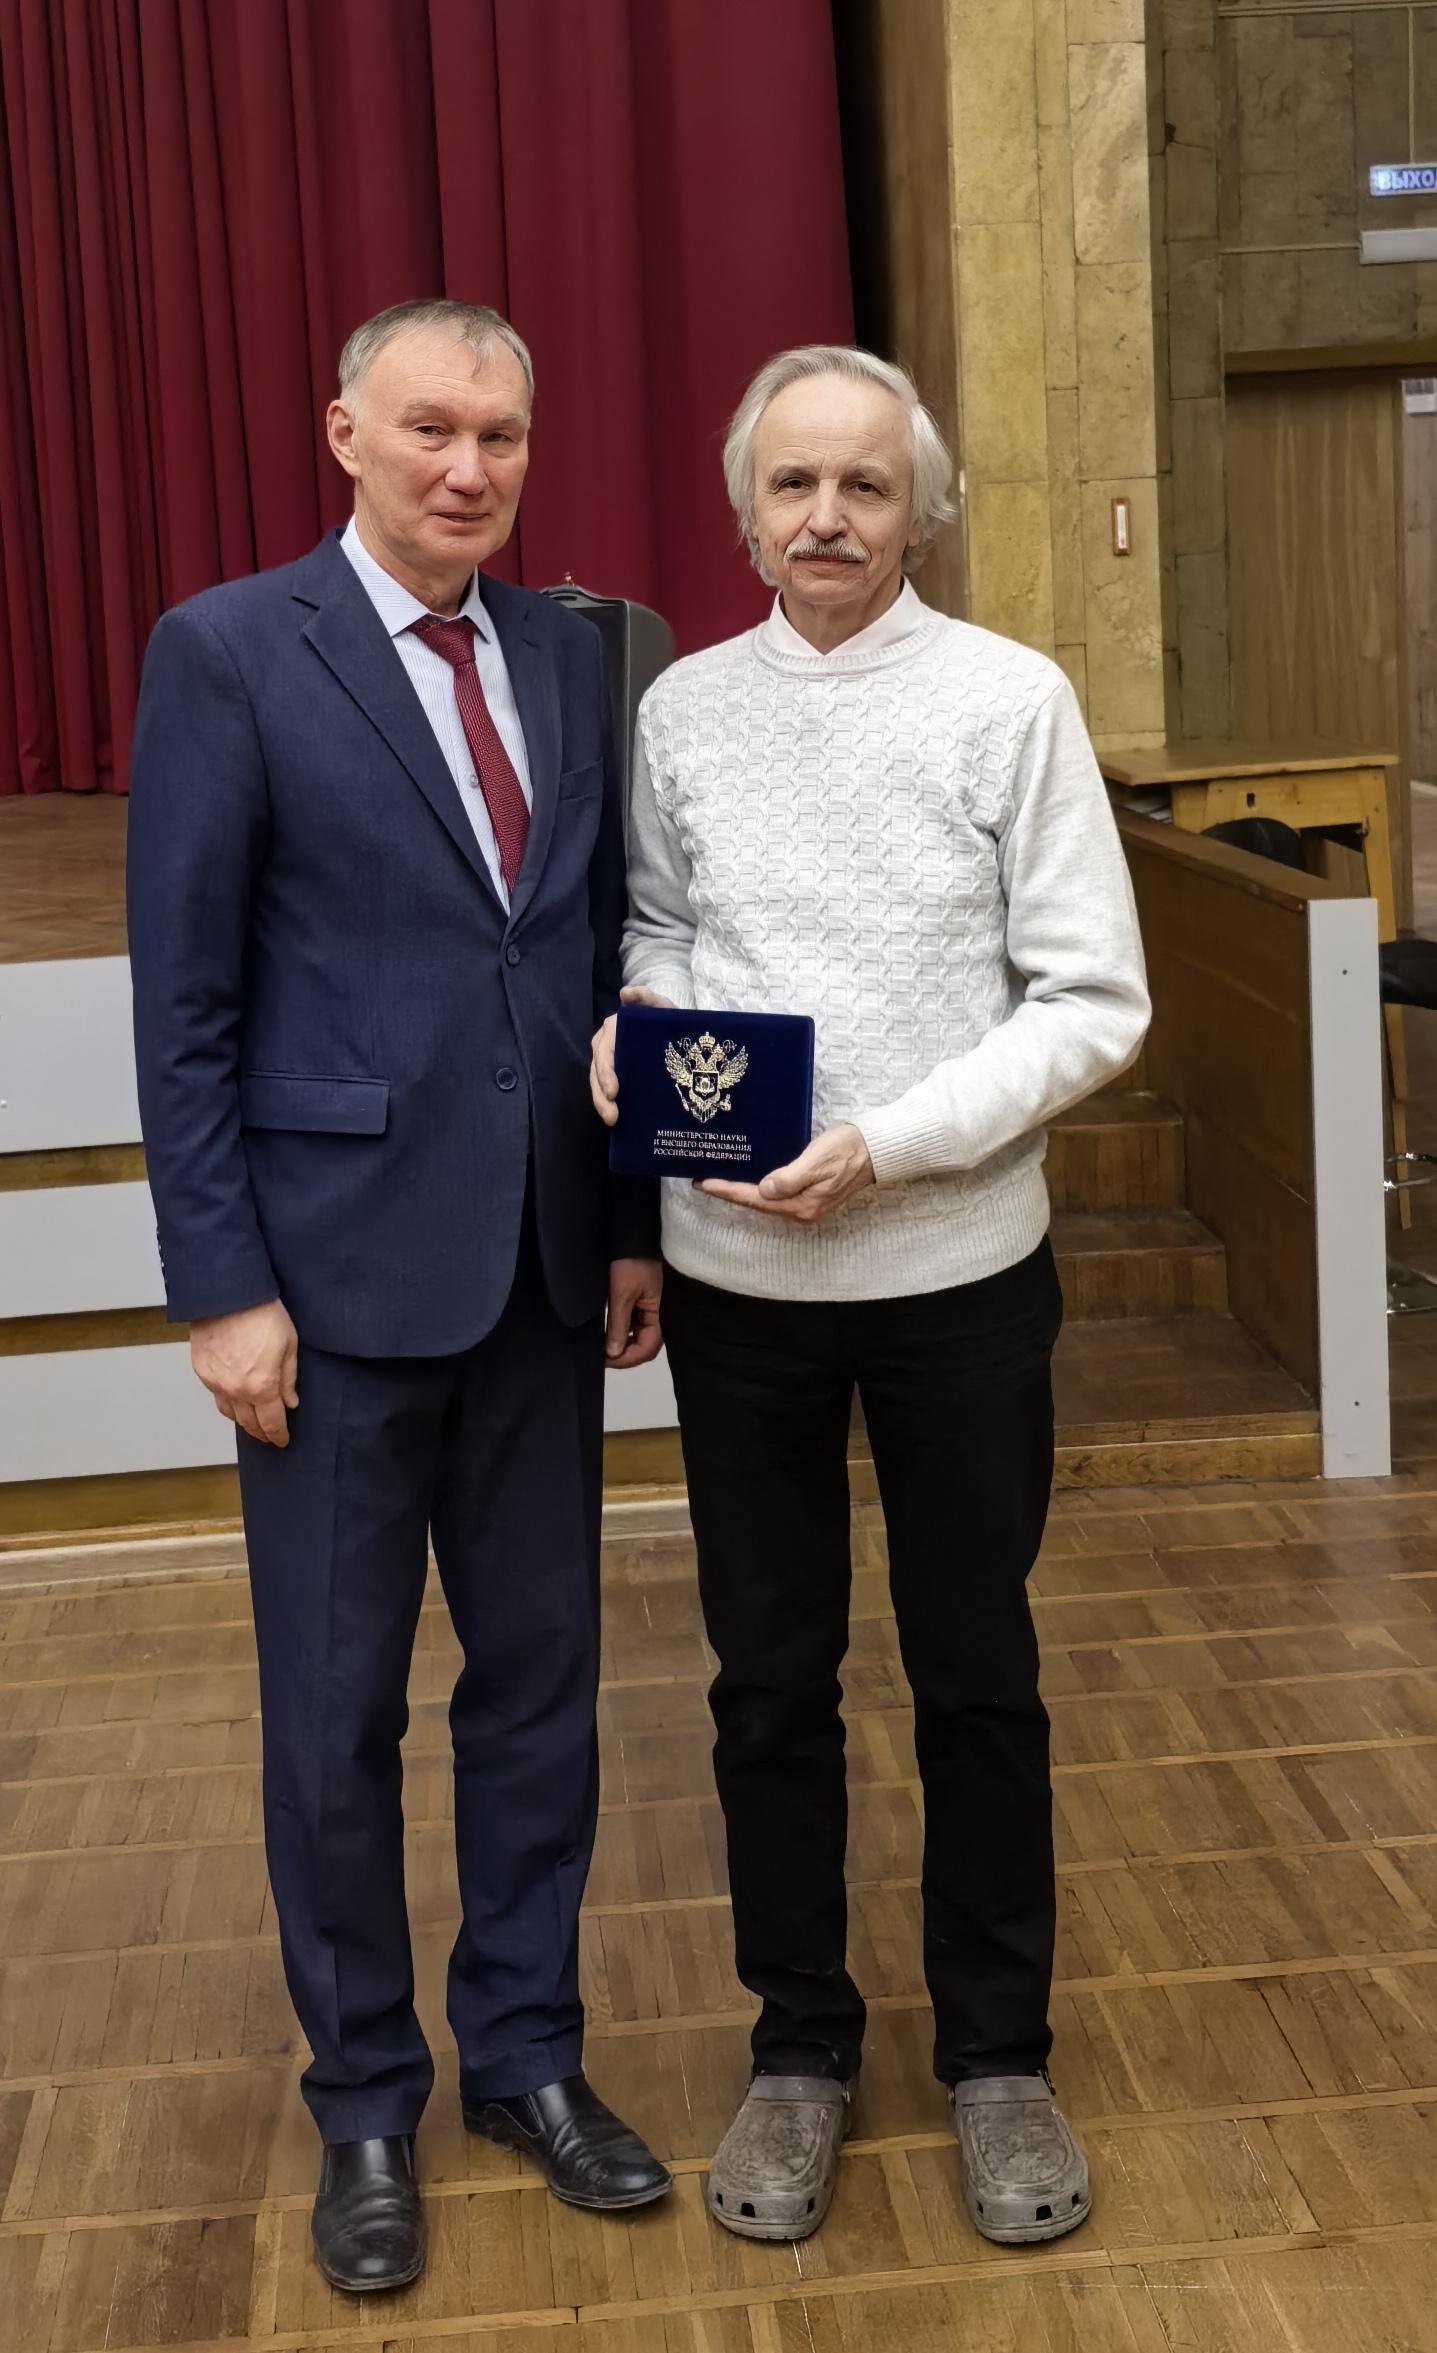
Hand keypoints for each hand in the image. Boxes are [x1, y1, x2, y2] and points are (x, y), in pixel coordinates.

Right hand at [190, 1299, 299, 1446]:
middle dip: (261, 1432)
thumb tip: (290, 1402)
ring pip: (229, 1413)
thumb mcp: (289, 1346)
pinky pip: (215, 1395)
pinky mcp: (201, 1370)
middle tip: (269, 1436)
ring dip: (242, 1420)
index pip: (271, 1423)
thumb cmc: (263, 1315)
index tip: (283, 1441)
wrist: (228, 1295)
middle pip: (248, 1423)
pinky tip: (235, 1399)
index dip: (278, 1435)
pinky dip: (227, 1402)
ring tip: (252, 1421)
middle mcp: (236, 1390)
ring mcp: (215, 1382)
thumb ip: (289, 1379)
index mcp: (262, 1387)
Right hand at [591, 985, 675, 1125]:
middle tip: (612, 1116)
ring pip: (598, 1084)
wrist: (679, 1035)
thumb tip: (625, 993)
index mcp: (613, 1031)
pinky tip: (617, 1121)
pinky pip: (607, 1091)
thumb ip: (645, 997)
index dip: (605, 1073)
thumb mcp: (660, 1006)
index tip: (614, 1092)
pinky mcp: (617, 1076)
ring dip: (601, 1104)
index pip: (604, 1053)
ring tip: (612, 1121)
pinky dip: (608, 1105)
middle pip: (597, 1073)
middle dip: (601, 1095)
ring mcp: (610, 1063)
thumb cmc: (666, 1019)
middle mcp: (606, 1046)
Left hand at [605, 1256, 663, 1367]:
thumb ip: (618, 1325)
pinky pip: (630, 1324)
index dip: (626, 1359)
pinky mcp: (637, 1302)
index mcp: (658, 1315)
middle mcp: (655, 1316)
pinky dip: (617, 1331)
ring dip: (619, 1344)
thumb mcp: (621, 1295)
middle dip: (622, 1355)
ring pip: (635, 1337)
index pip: (647, 1348)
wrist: (630, 1236)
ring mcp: (646, 1309)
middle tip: (599, 1356)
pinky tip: (603, 1333)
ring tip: (599, 1347)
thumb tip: (613, 1354)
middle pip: (642, 1346)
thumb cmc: (629, 1264)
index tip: (604, 1359)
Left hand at [699, 1123, 875, 1223]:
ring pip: (766, 1200)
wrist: (877, 1150)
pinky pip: (778, 1194)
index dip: (728, 1191)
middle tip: (704, 1181)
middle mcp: (802, 1210)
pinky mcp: (811, 1194)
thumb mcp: (817, 1160)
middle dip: (730, 1193)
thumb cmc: (848, 1150)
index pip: (755, 1199)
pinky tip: (749, 1179)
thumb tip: (764, 1189)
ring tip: (720, 1181)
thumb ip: (789, 1178)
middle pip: (757, 1204)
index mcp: (801, 1205)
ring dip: (743, 1192)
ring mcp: (807, 1204)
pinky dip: (759, 1188)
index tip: (704, 1183)